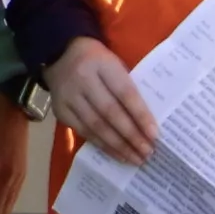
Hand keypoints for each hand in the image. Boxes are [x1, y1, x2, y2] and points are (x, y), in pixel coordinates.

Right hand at [44, 36, 159, 164]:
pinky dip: (102, 145)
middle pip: (110, 113)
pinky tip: (117, 154)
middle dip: (131, 136)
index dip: (140, 115)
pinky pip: (83, 131)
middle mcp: (83, 81)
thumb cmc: (99, 62)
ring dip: (118, 145)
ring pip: (95, 126)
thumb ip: (129, 87)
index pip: (125, 93)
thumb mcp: (116, 64)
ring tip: (135, 158)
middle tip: (148, 152)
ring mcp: (68, 97)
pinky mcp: (60, 110)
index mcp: (103, 65)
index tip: (155, 135)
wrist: (59, 54)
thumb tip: (148, 121)